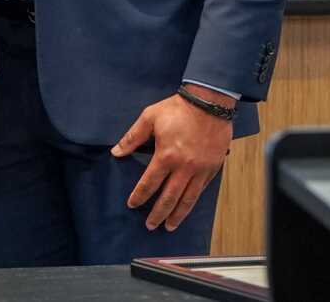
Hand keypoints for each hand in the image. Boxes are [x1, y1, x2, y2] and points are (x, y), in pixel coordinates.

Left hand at [112, 85, 233, 230]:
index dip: (140, 196)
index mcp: (166, 156)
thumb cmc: (178, 109)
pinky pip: (201, 189)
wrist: (209, 103)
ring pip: (188, 199)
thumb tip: (117, 152)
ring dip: (178, 215)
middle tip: (151, 225)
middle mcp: (184, 167)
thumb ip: (132, 137)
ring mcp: (200, 169)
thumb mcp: (150, 117)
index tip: (133, 204)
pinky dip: (193, 201)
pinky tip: (187, 207)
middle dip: (158, 213)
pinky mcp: (212, 168)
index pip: (149, 183)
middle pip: (169, 197)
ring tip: (170, 226)